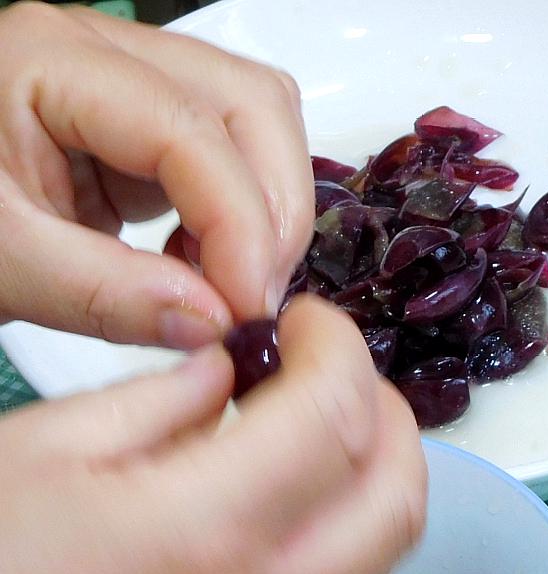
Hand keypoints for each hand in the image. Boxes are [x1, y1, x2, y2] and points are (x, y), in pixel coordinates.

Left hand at [0, 1, 311, 346]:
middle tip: (253, 301)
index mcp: (49, 61)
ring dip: (267, 211)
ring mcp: (130, 83)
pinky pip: (234, 156)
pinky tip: (204, 270)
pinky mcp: (143, 128)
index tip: (245, 308)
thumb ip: (103, 294)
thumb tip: (215, 322)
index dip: (239, 222)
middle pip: (250, 104)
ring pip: (259, 123)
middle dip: (272, 210)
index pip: (190, 129)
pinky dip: (243, 218)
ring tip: (229, 286)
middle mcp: (103, 52)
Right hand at [0, 296, 425, 573]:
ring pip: (388, 552)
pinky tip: (292, 508)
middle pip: (399, 488)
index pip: (337, 415)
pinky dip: (353, 536)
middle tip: (330, 369)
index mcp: (213, 526)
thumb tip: (233, 368)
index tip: (307, 319)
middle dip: (387, 409)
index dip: (339, 349)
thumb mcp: (41, 452)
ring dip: (380, 476)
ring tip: (320, 430)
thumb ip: (159, 398)